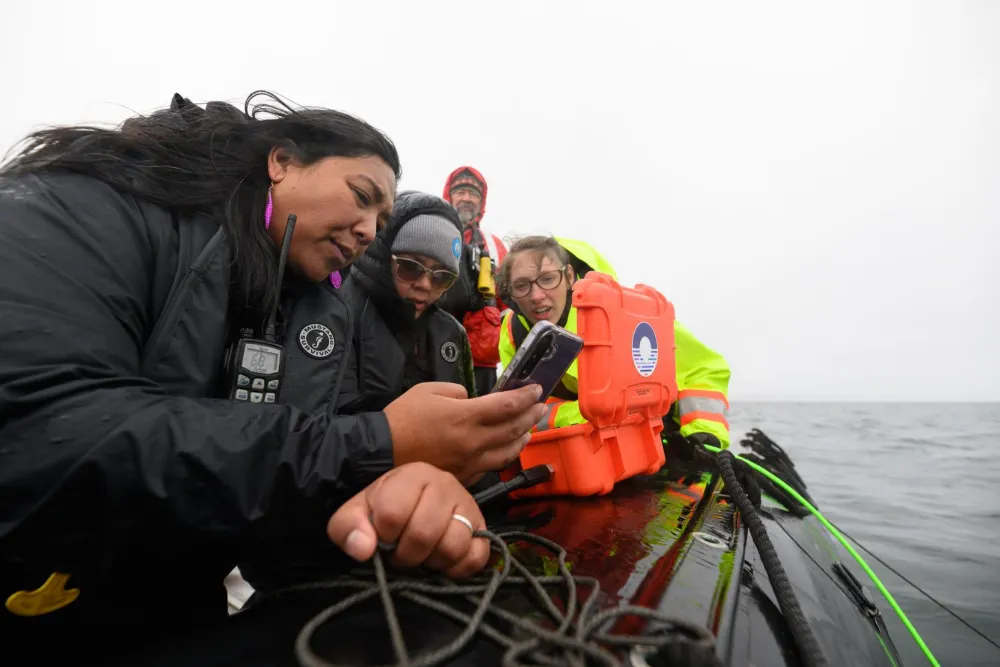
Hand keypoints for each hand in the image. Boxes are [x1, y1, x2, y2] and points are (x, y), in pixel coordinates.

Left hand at [326, 462, 488, 577]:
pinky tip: (443, 563)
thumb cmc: (382, 510)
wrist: (412, 504)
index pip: (393, 514)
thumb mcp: (355, 514)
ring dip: (432, 561)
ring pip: (453, 546)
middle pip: (424, 534)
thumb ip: (349, 528)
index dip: (383, 536)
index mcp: (412, 476)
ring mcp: (468, 506)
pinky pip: (477, 556)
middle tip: (400, 553)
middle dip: (406, 554)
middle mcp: (445, 484)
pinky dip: (458, 568)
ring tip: (423, 555)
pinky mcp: (483, 528)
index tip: (383, 538)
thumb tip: (363, 549)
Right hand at [384, 382, 546, 484]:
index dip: (526, 396)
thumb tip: (471, 399)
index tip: (537, 389)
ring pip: (508, 452)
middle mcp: (474, 441)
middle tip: (541, 406)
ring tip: (530, 429)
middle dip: (531, 415)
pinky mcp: (464, 477)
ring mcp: (470, 462)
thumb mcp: (427, 390)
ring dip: (523, 438)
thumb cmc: (402, 418)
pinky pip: (491, 466)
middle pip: (513, 428)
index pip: (508, 406)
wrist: (380, 453)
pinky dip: (505, 455)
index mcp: (466, 416)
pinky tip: (507, 450)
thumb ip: (456, 391)